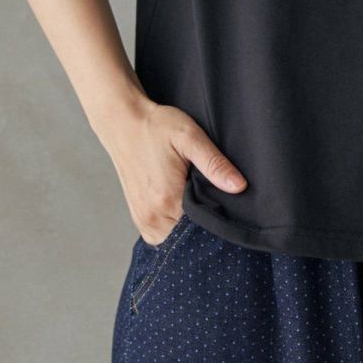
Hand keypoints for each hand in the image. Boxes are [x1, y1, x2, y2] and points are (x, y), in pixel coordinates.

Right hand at [100, 99, 247, 244]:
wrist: (123, 122)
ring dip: (186, 229)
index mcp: (167, 200)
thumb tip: (239, 186)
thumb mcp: (190, 137)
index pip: (202, 229)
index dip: (218, 222)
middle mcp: (152, 216)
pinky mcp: (138, 216)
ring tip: (197, 204)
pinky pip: (159, 236)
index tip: (226, 208)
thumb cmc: (156, 127)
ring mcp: (142, 219)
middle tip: (211, 201)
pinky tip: (182, 210)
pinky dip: (173, 228)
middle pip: (187, 238)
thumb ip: (215, 164)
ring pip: (173, 240)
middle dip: (203, 227)